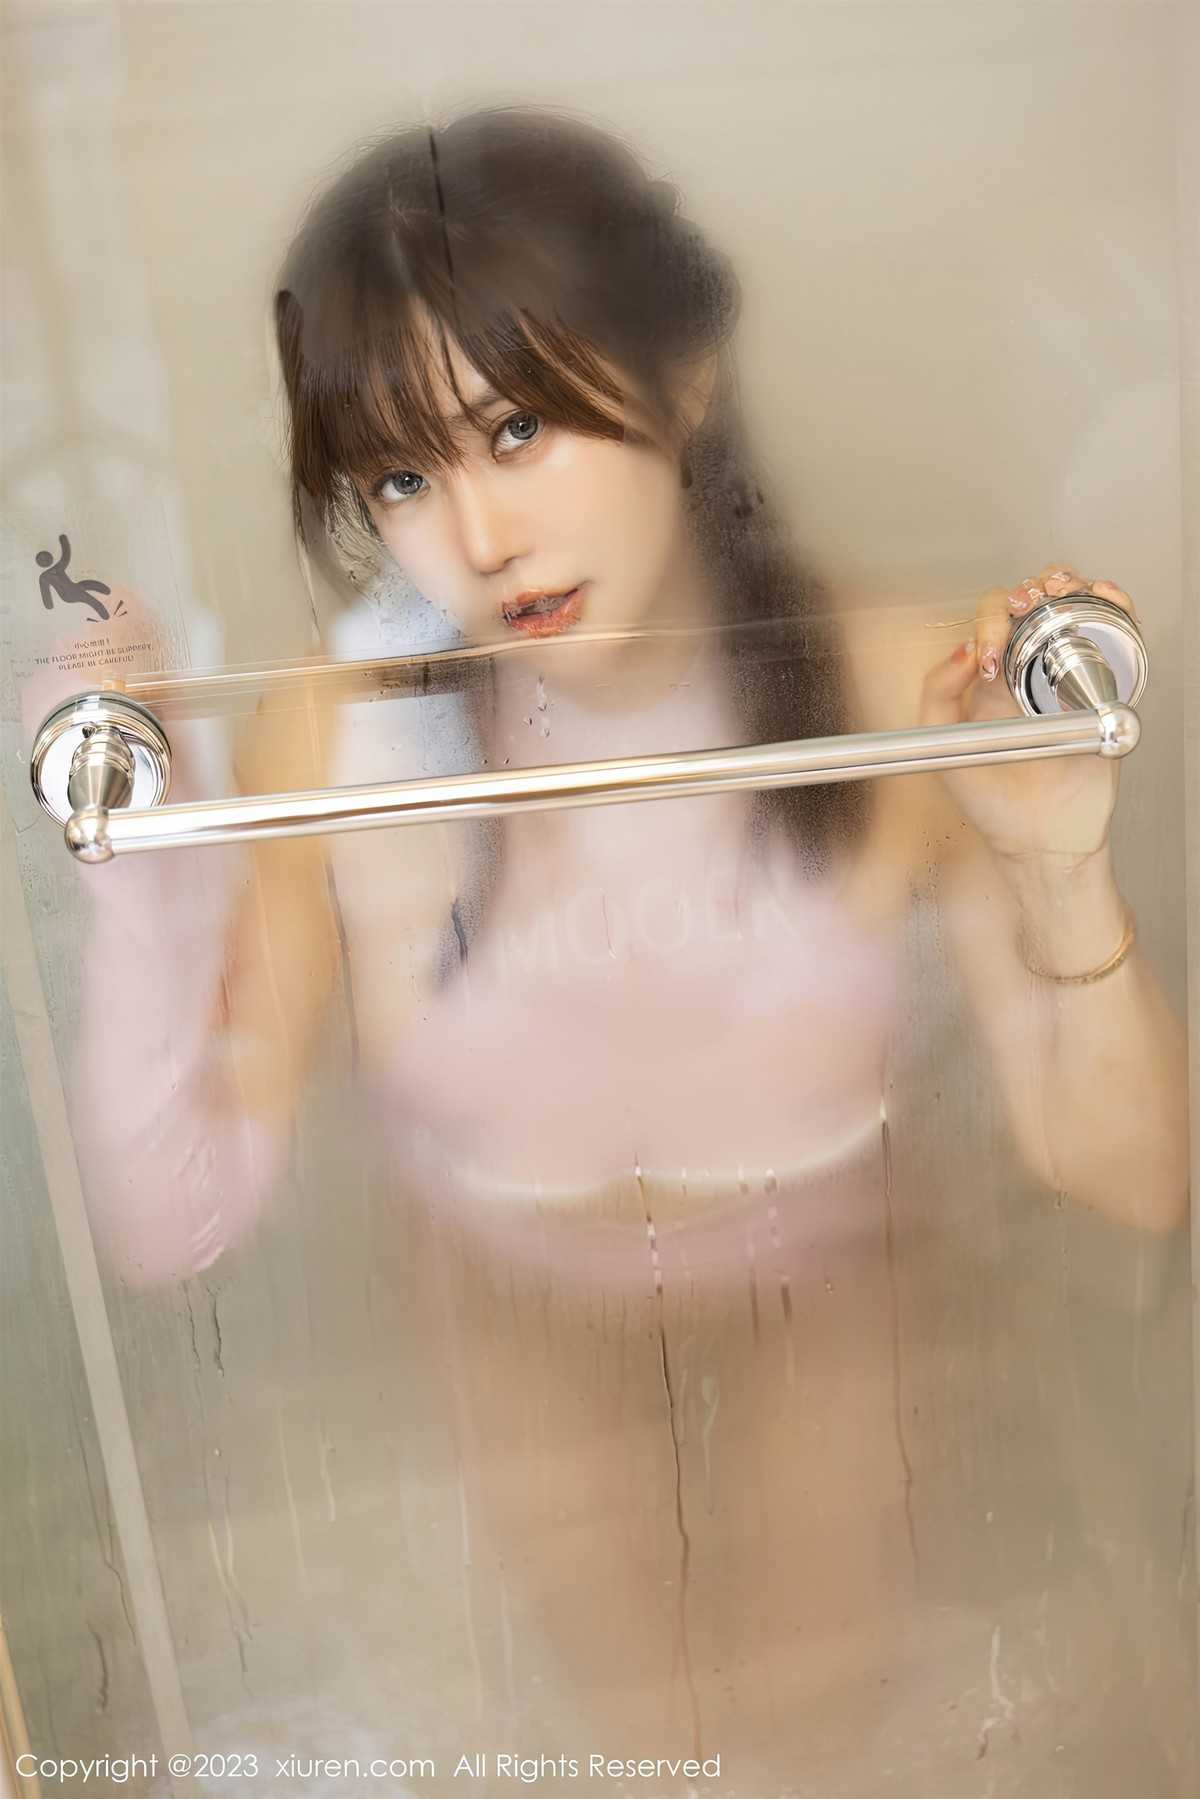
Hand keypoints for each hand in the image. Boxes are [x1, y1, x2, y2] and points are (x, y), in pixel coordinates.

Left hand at [917, 564, 1139, 865]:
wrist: (1041, 839)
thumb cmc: (993, 803)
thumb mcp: (944, 748)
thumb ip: (938, 695)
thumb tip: (962, 649)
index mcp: (991, 679)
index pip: (991, 621)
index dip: (990, 621)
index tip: (988, 658)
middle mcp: (1030, 670)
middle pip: (1034, 603)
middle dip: (1029, 591)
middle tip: (1027, 608)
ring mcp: (1071, 675)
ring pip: (1074, 608)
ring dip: (1068, 586)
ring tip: (1060, 591)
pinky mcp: (1108, 687)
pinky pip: (1115, 634)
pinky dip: (1114, 605)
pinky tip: (1101, 597)